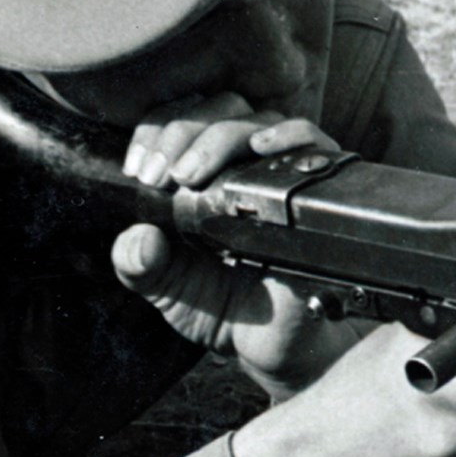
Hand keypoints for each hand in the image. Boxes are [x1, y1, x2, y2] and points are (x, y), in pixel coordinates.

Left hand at [112, 91, 351, 396]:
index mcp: (201, 175)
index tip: (139, 170)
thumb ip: (137, 264)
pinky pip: (313, 141)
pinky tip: (261, 146)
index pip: (179, 120)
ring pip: (256, 118)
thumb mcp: (166, 289)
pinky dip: (289, 133)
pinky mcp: (318, 189)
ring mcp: (282, 174)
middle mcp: (242, 166)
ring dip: (218, 135)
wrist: (280, 348)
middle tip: (162, 176)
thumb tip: (139, 237)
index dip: (155, 131)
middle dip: (180, 131)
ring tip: (191, 175)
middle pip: (217, 108)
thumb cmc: (228, 311)